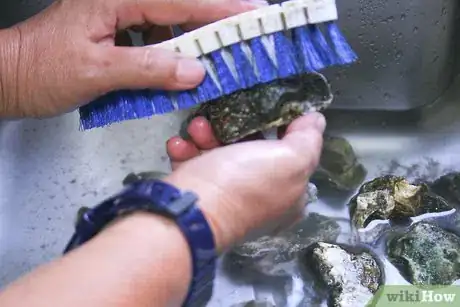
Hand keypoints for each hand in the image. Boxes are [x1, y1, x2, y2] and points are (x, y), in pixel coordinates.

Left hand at [0, 0, 266, 117]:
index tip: (253, 15)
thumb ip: (148, 69)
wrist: (10, 77)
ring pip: (171, 21)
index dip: (220, 9)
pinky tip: (184, 65)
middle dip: (215, 20)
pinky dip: (175, 49)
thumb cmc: (42, 70)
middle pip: (180, 7)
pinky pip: (157, 35)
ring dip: (197, 37)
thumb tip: (194, 71)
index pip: (180, 2)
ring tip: (223, 53)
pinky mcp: (118, 29)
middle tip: (247, 35)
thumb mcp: (96, 71)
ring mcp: (119, 12)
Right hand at [164, 112, 325, 250]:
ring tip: (197, 128)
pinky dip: (187, 151)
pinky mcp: (200, 195)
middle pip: (252, 150)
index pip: (291, 154)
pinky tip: (180, 144)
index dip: (281, 128)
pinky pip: (195, 164)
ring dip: (207, 135)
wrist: (190, 212)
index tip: (265, 108)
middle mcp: (261, 198)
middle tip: (222, 116)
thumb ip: (308, 139)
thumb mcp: (289, 160)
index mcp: (290, 195)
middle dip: (235, 128)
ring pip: (220, 154)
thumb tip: (315, 120)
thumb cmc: (244, 184)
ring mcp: (228, 197)